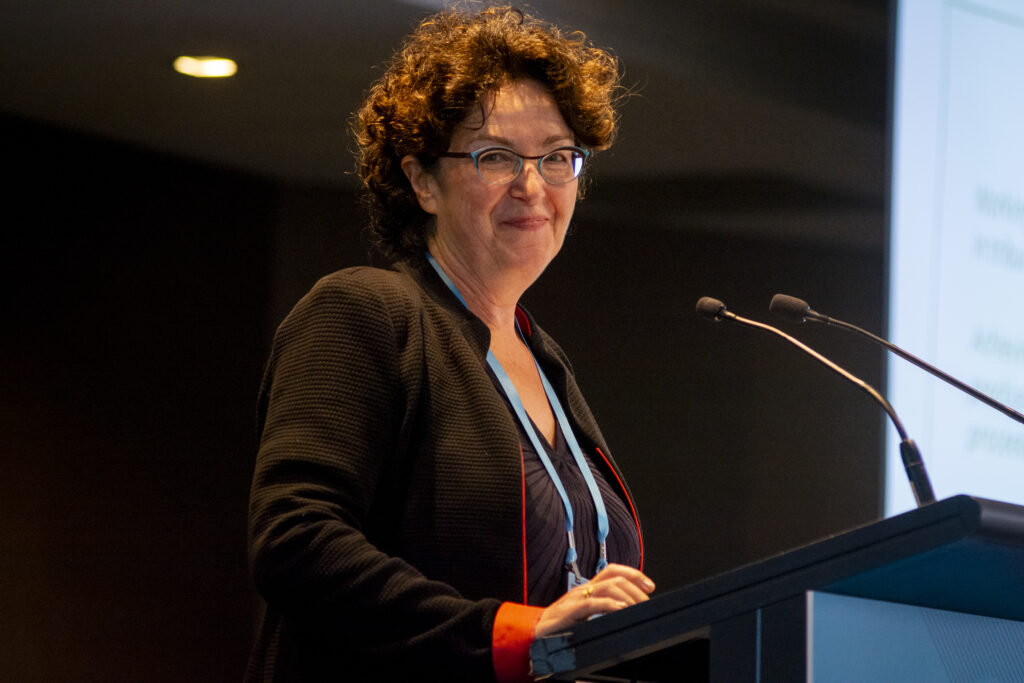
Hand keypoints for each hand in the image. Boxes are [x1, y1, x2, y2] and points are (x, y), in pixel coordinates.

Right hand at [533, 563, 654, 637]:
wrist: (533, 635)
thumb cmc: (558, 627)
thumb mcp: (584, 615)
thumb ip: (601, 610)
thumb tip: (625, 612)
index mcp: (587, 589)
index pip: (612, 571)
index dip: (633, 574)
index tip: (650, 586)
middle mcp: (583, 590)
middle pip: (614, 577)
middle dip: (636, 587)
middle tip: (647, 602)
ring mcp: (575, 599)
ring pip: (607, 587)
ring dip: (628, 596)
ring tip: (637, 607)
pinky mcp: (569, 612)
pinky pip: (592, 604)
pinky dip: (610, 605)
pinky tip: (621, 610)